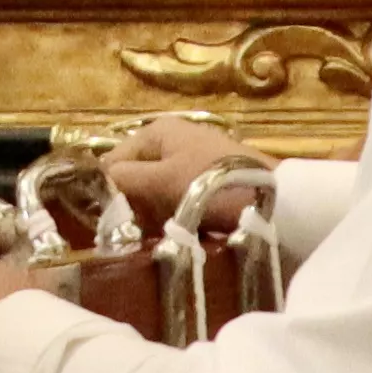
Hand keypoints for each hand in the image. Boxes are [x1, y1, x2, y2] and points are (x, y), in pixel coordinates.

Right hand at [100, 117, 260, 225]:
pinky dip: (172, 217)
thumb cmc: (214, 186)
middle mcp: (172, 141)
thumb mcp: (164, 181)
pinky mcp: (208, 183)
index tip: (100, 224)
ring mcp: (192, 161)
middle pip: (134, 176)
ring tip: (147, 240)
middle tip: (125, 237)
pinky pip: (177, 200)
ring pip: (155, 192)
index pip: (112, 159)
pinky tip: (172, 236)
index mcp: (157, 131)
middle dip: (129, 206)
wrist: (276, 199)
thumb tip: (96, 181)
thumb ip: (126, 179)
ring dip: (150, 216)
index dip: (104, 190)